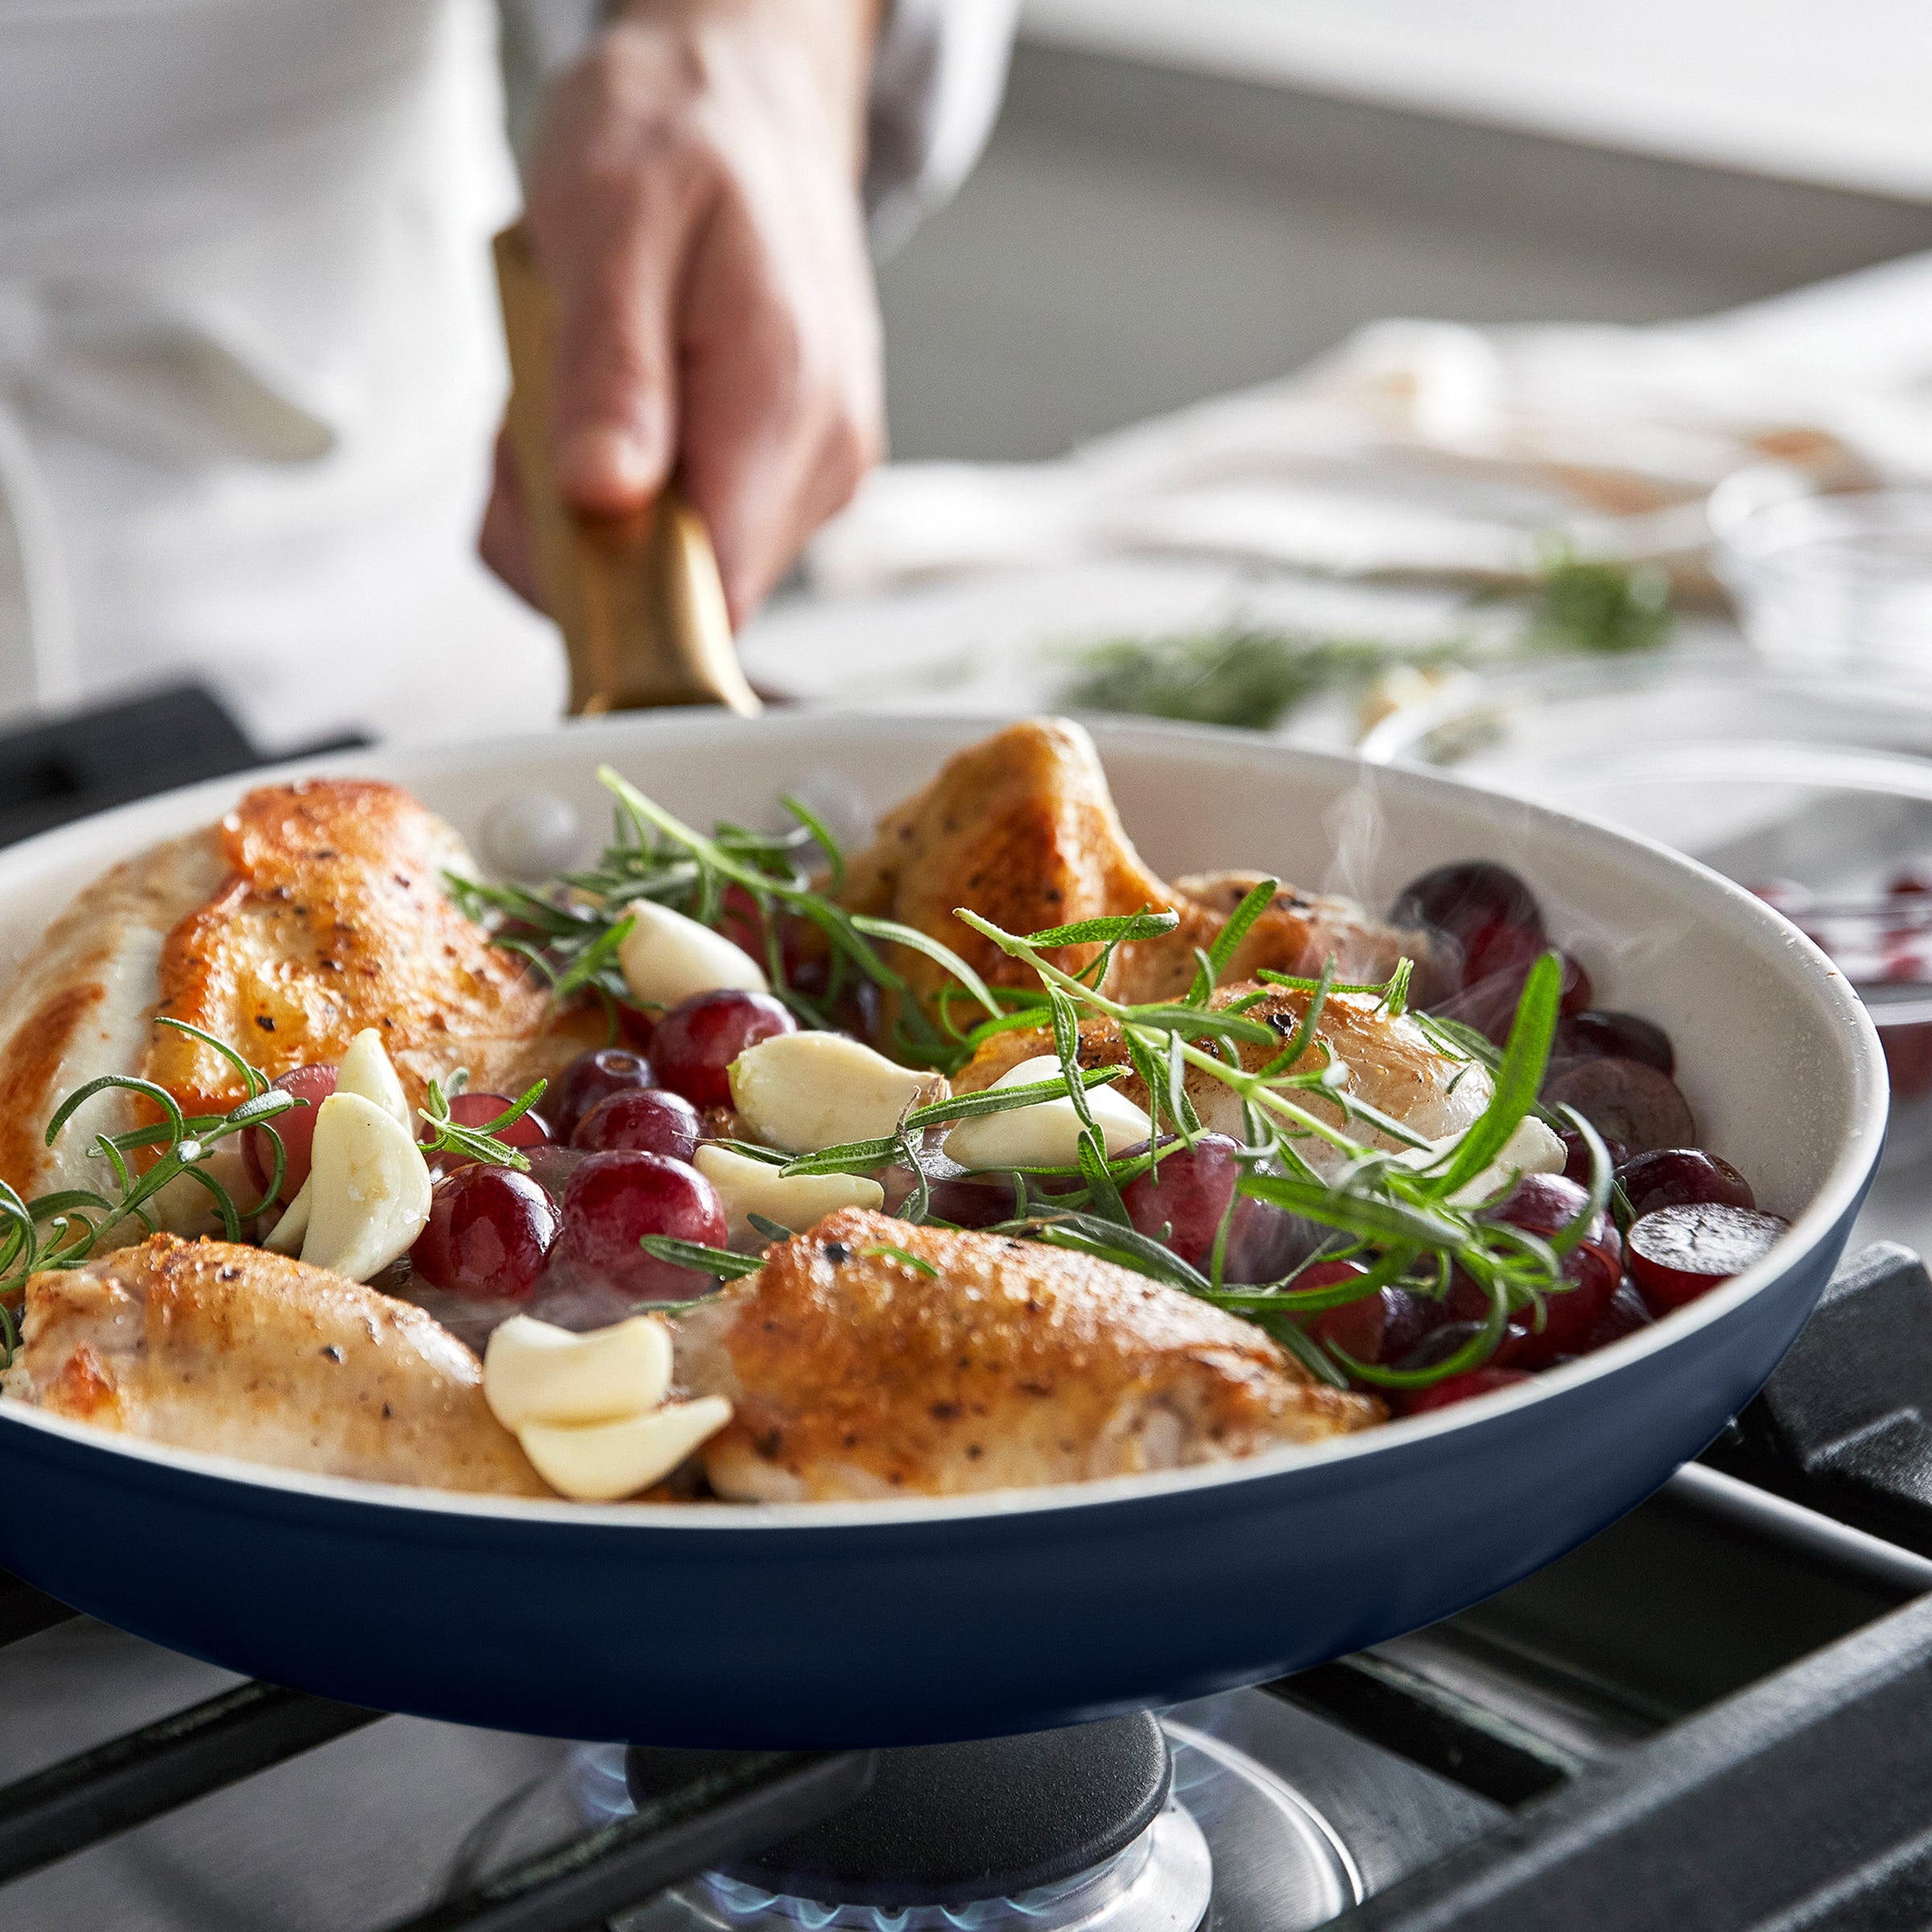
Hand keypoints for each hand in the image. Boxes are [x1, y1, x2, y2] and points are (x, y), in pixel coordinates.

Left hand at [483, 0, 884, 625]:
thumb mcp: (607, 221)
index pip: (706, 596)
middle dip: (580, 534)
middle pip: (685, 595)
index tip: (540, 501)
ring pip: (682, 572)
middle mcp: (822, 456)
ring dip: (596, 512)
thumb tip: (603, 498)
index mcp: (782, 397)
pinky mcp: (796, 475)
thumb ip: (609, 372)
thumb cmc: (680, 134)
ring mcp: (816, 472)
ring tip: (580, 389)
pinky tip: (619, 411)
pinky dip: (631, 493)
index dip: (605, 588)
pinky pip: (695, 534)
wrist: (750, 96)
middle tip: (539, 414)